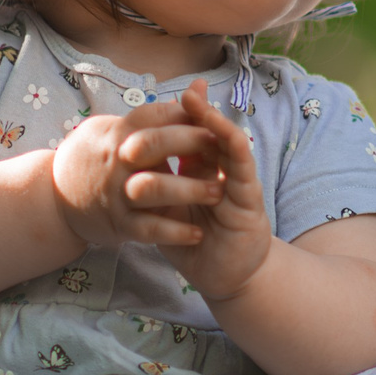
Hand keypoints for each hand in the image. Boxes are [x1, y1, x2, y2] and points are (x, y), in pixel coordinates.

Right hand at [48, 99, 216, 251]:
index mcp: (119, 131)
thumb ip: (165, 112)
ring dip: (188, 189)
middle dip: (191, 142)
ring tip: (218, 191)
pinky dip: (174, 232)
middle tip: (222, 147)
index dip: (188, 115)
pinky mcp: (120, 224)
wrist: (56, 197)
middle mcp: (116, 159)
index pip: (156, 115)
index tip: (214, 120)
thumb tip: (201, 86)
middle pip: (153, 143)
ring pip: (152, 188)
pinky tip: (198, 233)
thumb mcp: (121, 127)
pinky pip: (149, 229)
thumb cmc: (99, 155)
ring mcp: (117, 192)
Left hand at [142, 86, 274, 302]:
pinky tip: (227, 133)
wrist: (221, 277)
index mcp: (198, 170)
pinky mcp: (249, 198)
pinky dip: (236, 146)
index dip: (174, 117)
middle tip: (177, 97)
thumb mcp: (163, 212)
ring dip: (213, 120)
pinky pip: (243, 168)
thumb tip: (126, 161)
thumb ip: (150, 185)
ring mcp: (236, 181)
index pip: (188, 135)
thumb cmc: (192, 244)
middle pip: (206, 133)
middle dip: (191, 113)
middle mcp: (219, 170)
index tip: (154, 101)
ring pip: (226, 142)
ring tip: (196, 101)